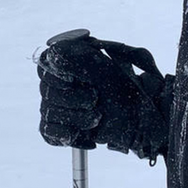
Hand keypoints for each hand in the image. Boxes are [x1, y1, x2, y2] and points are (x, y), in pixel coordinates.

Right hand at [37, 34, 170, 159]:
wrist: (142, 121)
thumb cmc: (127, 90)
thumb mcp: (107, 70)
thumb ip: (80, 58)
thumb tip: (54, 51)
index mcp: (70, 61)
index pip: (45, 63)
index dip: (60, 75)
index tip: (78, 81)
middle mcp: (61, 81)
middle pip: (46, 90)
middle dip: (72, 99)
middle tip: (94, 99)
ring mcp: (59, 104)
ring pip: (48, 112)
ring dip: (75, 118)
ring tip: (97, 118)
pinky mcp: (61, 127)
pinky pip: (49, 133)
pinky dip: (67, 135)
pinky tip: (88, 135)